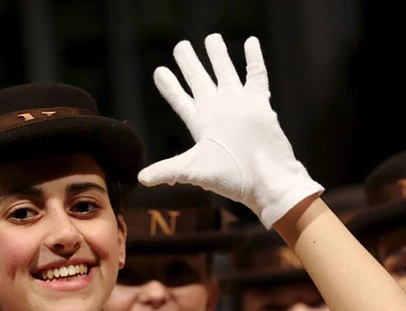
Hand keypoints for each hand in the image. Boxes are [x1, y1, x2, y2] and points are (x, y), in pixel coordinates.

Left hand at [138, 34, 322, 226]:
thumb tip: (140, 178)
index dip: (170, 86)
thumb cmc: (230, 177)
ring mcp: (239, 105)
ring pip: (226, 72)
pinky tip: (250, 41)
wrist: (265, 179)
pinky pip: (256, 75)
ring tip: (211, 37)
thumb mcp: (193, 170)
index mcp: (200, 124)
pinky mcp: (259, 103)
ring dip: (218, 55)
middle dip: (190, 63)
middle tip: (180, 45)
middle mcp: (218, 111)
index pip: (180, 100)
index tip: (159, 71)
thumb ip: (167, 171)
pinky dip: (253, 58)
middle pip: (200, 80)